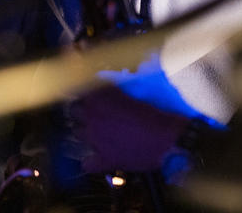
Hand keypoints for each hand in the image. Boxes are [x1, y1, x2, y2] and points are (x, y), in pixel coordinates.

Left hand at [67, 58, 210, 173]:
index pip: (79, 88)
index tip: (89, 90)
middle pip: (74, 110)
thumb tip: (110, 78)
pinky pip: (87, 163)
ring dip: (85, 130)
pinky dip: (91, 160)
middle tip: (94, 110)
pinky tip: (98, 157)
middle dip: (82, 109)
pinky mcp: (104, 160)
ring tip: (97, 130)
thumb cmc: (156, 112)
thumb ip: (116, 87)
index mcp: (100, 97)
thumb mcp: (134, 92)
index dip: (83, 89)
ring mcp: (95, 140)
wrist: (168, 139)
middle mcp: (93, 118)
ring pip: (77, 133)